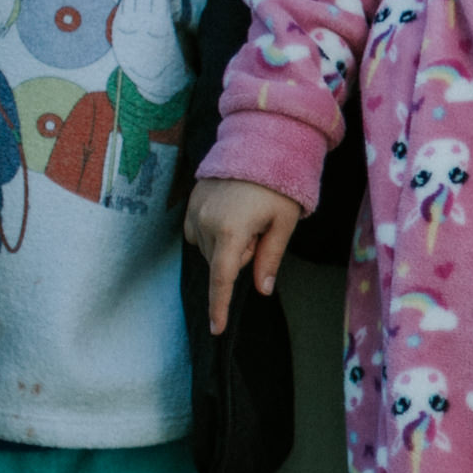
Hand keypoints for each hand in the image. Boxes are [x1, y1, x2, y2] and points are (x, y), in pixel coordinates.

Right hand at [183, 178, 304, 335]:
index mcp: (230, 231)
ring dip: (228, 243)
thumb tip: (262, 289)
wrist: (259, 143)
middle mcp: (205, 223)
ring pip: (210, 249)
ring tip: (247, 214)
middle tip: (261, 228)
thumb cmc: (278, 184)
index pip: (222, 279)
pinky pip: (198, 233)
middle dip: (241, 255)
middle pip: (221, 263)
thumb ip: (270, 258)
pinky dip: (214, 233)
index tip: (216, 329)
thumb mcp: (283, 222)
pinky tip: (231, 214)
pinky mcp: (190, 203)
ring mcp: (193, 212)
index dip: (219, 306)